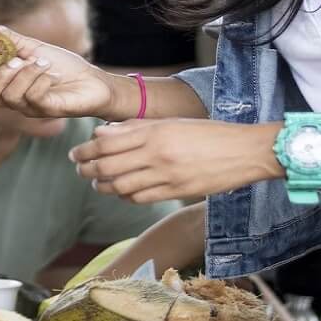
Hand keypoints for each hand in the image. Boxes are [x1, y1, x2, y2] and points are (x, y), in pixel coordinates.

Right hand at [0, 26, 128, 118]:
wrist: (94, 81)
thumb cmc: (64, 67)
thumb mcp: (35, 49)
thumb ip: (13, 42)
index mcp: (6, 85)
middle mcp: (13, 100)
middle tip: (11, 62)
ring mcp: (29, 108)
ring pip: (11, 96)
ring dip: (25, 73)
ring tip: (42, 62)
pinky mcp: (47, 111)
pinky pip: (34, 98)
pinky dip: (40, 80)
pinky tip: (52, 73)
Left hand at [70, 118, 282, 203]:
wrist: (244, 152)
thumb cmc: (208, 133)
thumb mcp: (171, 123)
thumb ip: (135, 128)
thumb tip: (102, 134)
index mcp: (155, 132)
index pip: (107, 143)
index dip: (86, 151)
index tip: (76, 154)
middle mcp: (157, 154)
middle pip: (108, 166)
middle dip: (87, 169)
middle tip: (79, 169)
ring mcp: (166, 176)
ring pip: (120, 186)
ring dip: (102, 186)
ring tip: (95, 182)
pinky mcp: (176, 192)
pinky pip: (140, 198)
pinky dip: (124, 196)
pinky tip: (120, 191)